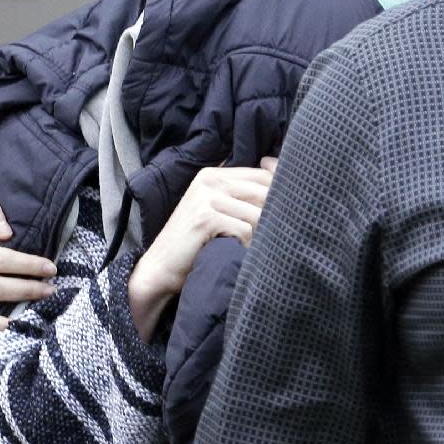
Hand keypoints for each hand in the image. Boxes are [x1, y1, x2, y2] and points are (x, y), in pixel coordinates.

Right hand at [127, 160, 275, 340]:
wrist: (159, 270)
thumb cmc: (193, 247)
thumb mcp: (217, 214)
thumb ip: (242, 200)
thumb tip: (284, 192)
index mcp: (214, 174)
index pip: (263, 174)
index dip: (281, 193)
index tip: (284, 216)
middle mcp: (210, 179)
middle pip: (264, 192)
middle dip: (273, 217)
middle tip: (273, 237)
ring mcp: (206, 197)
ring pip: (257, 213)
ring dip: (261, 235)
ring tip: (254, 250)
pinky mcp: (205, 217)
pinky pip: (245, 230)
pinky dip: (248, 247)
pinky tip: (239, 255)